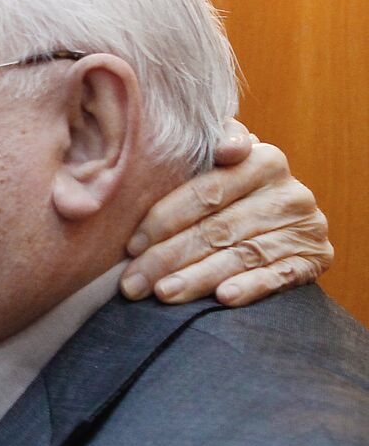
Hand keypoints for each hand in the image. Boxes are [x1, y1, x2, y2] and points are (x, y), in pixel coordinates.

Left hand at [120, 120, 332, 306]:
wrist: (280, 221)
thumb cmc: (229, 193)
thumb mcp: (217, 166)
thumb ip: (205, 150)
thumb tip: (223, 147)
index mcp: (263, 160)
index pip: (206, 192)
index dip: (164, 219)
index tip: (131, 245)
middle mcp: (289, 192)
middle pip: (218, 228)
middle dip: (168, 258)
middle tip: (133, 283)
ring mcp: (304, 227)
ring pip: (242, 255)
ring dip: (198, 277)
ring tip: (163, 294)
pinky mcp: (315, 259)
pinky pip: (279, 276)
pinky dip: (250, 287)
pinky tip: (222, 298)